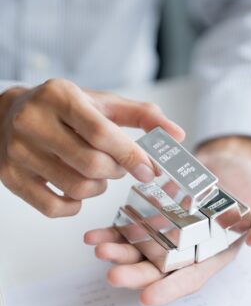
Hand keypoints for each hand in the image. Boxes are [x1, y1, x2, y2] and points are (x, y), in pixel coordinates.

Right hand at [0, 79, 183, 216]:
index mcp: (60, 98)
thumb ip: (142, 115)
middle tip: (119, 165)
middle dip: (117, 171)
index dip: (132, 156)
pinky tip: (78, 188)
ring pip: (77, 188)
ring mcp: (18, 152)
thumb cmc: (64, 109)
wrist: (9, 114)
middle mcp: (34, 123)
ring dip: (100, 187)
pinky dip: (75, 204)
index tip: (151, 171)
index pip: (102, 133)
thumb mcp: (102, 103)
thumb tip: (178, 135)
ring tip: (98, 173)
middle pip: (92, 165)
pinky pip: (54, 207)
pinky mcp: (10, 177)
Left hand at [84, 137, 250, 305]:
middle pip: (158, 266)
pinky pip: (133, 222)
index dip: (171, 288)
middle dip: (135, 273)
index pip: (192, 276)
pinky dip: (115, 229)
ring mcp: (169, 228)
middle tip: (113, 275)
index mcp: (213, 251)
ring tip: (99, 249)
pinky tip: (96, 232)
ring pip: (140, 247)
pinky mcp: (156, 210)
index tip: (148, 296)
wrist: (230, 161)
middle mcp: (187, 245)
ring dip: (118, 251)